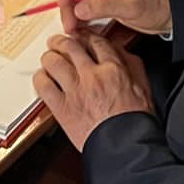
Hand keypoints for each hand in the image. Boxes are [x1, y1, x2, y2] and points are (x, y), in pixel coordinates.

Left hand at [34, 31, 154, 149]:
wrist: (124, 147)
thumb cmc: (135, 122)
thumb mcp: (143, 87)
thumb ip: (131, 66)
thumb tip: (120, 52)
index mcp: (113, 69)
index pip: (95, 42)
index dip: (85, 36)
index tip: (81, 37)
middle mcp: (91, 76)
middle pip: (70, 47)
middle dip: (62, 41)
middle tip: (58, 42)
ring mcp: (74, 91)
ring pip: (53, 62)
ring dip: (49, 57)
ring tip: (48, 58)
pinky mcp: (62, 108)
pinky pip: (43, 86)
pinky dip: (40, 78)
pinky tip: (42, 78)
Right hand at [56, 0, 170, 36]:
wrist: (171, 12)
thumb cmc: (159, 4)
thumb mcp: (134, 6)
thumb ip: (106, 4)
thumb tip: (80, 7)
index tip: (67, 7)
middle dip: (68, 4)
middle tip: (70, 24)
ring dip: (73, 13)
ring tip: (76, 29)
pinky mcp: (104, 2)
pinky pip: (84, 7)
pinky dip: (80, 19)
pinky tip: (84, 29)